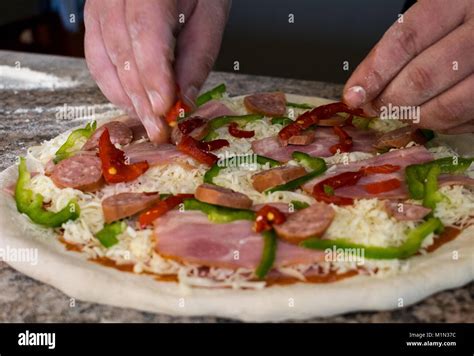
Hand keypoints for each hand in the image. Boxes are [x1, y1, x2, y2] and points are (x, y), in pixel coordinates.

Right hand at [84, 0, 230, 142]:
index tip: (165, 109)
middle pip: (123, 52)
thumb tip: (183, 101)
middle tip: (159, 130)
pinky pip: (95, 58)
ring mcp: (98, 4)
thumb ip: (196, 58)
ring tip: (148, 121)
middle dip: (142, 98)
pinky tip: (131, 103)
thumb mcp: (210, 16)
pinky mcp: (94, 17)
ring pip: (104, 59)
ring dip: (127, 97)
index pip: (146, 33)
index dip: (154, 76)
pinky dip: (113, 86)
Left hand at [343, 0, 473, 133]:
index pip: (406, 41)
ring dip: (414, 117)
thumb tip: (360, 92)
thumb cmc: (460, 24)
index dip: (374, 73)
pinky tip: (433, 111)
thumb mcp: (430, 22)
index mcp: (458, 3)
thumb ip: (396, 51)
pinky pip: (465, 121)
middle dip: (390, 100)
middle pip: (423, 77)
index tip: (354, 96)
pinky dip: (442, 125)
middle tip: (378, 107)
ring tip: (404, 111)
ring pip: (447, 107)